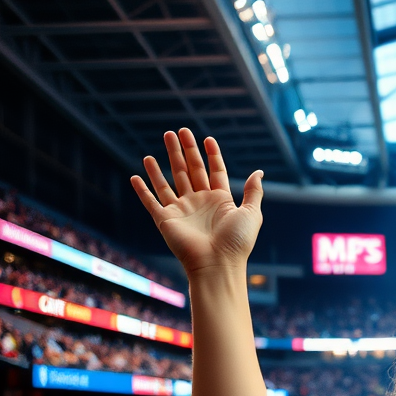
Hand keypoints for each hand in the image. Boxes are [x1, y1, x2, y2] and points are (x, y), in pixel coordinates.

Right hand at [130, 130, 263, 276]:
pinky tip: (136, 176)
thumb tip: (259, 172)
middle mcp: (200, 203)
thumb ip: (253, 192)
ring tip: (159, 143)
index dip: (211, 155)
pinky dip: (142, 190)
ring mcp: (182, 211)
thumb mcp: (250, 213)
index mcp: (220, 201)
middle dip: (184, 150)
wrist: (217, 264)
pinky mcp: (165, 220)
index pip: (214, 171)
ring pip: (169, 181)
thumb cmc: (236, 242)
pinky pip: (151, 202)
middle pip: (190, 170)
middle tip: (177, 131)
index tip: (207, 138)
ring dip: (163, 163)